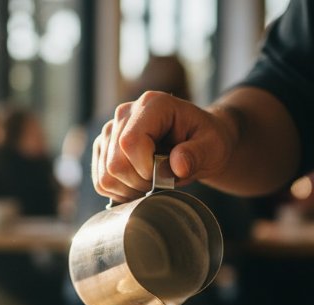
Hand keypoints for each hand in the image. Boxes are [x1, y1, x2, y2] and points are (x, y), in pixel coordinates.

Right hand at [91, 91, 236, 202]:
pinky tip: (139, 184)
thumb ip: (197, 154)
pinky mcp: (103, 148)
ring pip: (106, 176)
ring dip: (130, 189)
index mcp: (152, 104)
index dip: (145, 168)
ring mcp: (110, 130)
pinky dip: (121, 191)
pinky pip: (101, 181)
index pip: (130, 142)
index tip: (165, 175)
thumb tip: (177, 166)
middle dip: (140, 183)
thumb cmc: (206, 140)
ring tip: (152, 182)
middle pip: (115, 163)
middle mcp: (125, 113)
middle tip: (162, 182)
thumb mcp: (212, 146)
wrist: (197, 140)